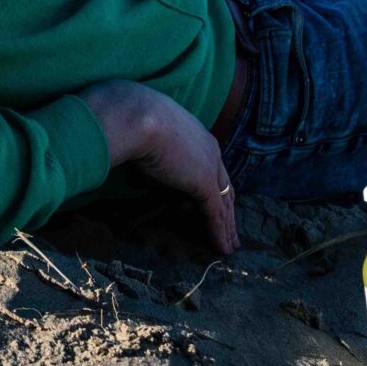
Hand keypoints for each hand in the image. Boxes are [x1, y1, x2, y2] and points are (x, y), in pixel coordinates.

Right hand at [81, 81, 238, 255]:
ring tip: (230, 246)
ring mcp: (209, 167)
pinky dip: (219, 233)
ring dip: (228, 227)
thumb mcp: (147, 139)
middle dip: (229, 210)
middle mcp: (210, 150)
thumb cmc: (134, 122)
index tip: (217, 202)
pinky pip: (216, 214)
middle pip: (225, 187)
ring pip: (224, 203)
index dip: (216, 187)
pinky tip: (222, 249)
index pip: (212, 168)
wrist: (137, 116)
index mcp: (198, 136)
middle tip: (232, 231)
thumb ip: (154, 159)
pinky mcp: (204, 183)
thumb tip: (148, 178)